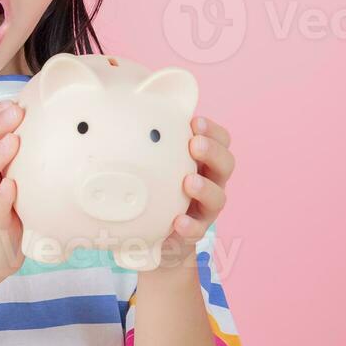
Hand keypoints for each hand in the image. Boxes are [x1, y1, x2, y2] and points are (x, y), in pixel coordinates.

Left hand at [153, 115, 235, 270]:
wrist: (159, 237)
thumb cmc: (157, 189)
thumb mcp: (156, 164)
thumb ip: (148, 144)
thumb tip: (119, 109)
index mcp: (203, 161)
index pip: (220, 140)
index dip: (212, 130)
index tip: (194, 122)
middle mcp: (211, 182)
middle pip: (226, 164)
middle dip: (212, 152)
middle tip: (194, 145)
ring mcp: (206, 209)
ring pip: (218, 197)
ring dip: (205, 188)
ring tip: (189, 182)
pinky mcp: (195, 233)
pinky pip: (198, 230)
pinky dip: (190, 226)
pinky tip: (178, 221)